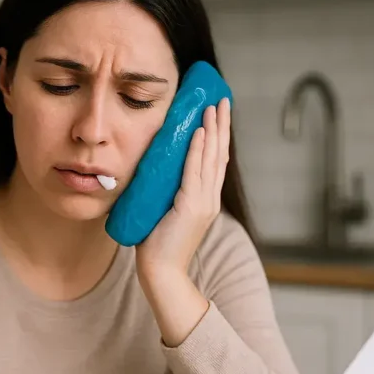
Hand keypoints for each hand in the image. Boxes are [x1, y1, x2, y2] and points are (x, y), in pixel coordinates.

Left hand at [135, 98, 231, 278]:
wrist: (162, 273)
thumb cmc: (156, 245)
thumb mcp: (162, 211)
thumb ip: (163, 193)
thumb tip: (150, 172)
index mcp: (205, 200)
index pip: (214, 162)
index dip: (217, 137)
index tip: (217, 114)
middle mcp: (209, 199)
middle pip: (218, 154)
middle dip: (221, 125)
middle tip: (222, 100)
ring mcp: (203, 203)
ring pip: (211, 158)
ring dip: (212, 130)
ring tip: (213, 107)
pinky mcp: (191, 207)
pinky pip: (194, 171)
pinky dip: (198, 151)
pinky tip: (200, 132)